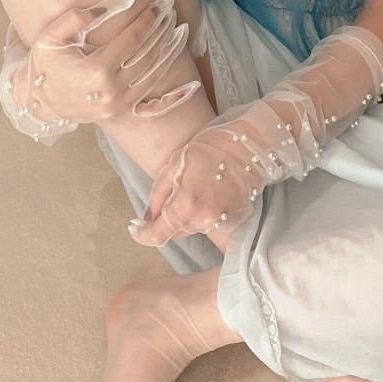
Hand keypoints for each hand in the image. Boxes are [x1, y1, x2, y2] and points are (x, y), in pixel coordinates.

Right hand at [7, 0, 200, 129]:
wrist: (38, 100)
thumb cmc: (44, 66)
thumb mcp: (48, 39)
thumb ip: (71, 21)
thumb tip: (98, 9)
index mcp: (96, 70)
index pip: (132, 39)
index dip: (148, 19)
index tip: (160, 4)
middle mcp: (111, 89)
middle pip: (147, 54)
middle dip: (162, 30)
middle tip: (172, 10)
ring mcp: (118, 104)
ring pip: (154, 74)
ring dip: (170, 51)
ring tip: (181, 31)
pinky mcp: (121, 113)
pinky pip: (153, 105)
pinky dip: (173, 93)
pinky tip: (189, 80)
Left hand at [128, 105, 284, 246]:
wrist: (248, 146)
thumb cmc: (208, 149)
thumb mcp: (174, 165)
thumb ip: (158, 194)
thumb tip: (147, 217)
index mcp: (186, 205)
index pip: (158, 235)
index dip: (142, 234)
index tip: (135, 227)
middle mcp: (204, 221)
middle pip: (174, 232)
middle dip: (165, 220)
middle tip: (164, 198)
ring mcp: (221, 223)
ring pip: (191, 228)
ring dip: (185, 216)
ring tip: (190, 190)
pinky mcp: (234, 222)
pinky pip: (209, 224)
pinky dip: (202, 215)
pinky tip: (206, 195)